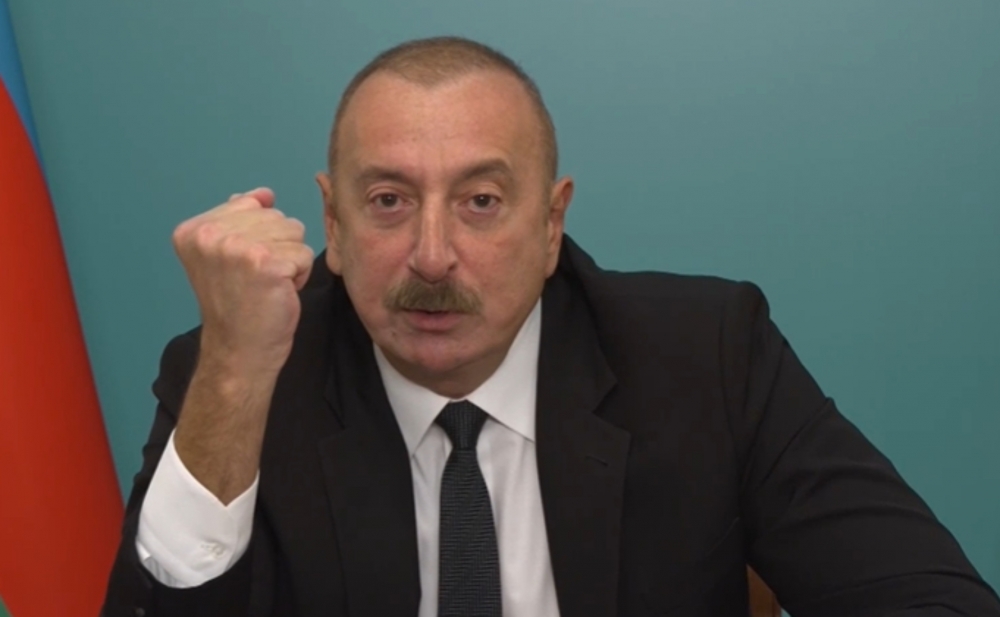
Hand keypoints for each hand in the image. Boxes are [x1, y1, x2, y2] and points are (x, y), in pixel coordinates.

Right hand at [172, 187, 313, 375]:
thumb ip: (239, 220)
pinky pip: (304, 254)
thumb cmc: (238, 307)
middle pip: (277, 217)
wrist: (239, 351)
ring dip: (290, 261)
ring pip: (294, 233)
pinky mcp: (264, 263)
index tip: (241, 267)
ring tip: (267, 285)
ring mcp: (236, 247)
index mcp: (194, 230)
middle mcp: (209, 235)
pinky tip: (278, 293)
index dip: (260, 236)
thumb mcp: (226, 256)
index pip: (252, 205)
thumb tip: (264, 195)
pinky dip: (299, 276)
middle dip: (278, 248)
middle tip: (256, 280)